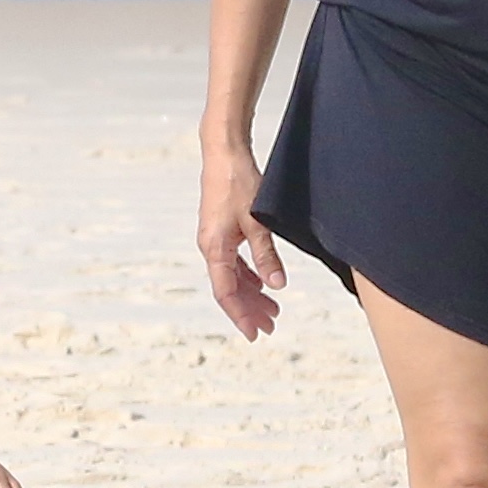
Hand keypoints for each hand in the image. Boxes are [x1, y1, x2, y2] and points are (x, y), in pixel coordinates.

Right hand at [197, 145, 284, 340]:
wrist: (223, 153)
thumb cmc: (237, 182)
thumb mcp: (257, 222)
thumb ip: (266, 255)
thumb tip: (276, 285)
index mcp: (215, 248)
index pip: (227, 293)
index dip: (241, 316)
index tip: (255, 333)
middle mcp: (210, 248)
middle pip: (230, 289)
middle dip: (250, 310)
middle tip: (271, 326)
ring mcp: (215, 240)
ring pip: (232, 277)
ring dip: (251, 294)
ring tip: (272, 309)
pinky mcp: (221, 231)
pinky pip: (233, 262)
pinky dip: (248, 276)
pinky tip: (262, 284)